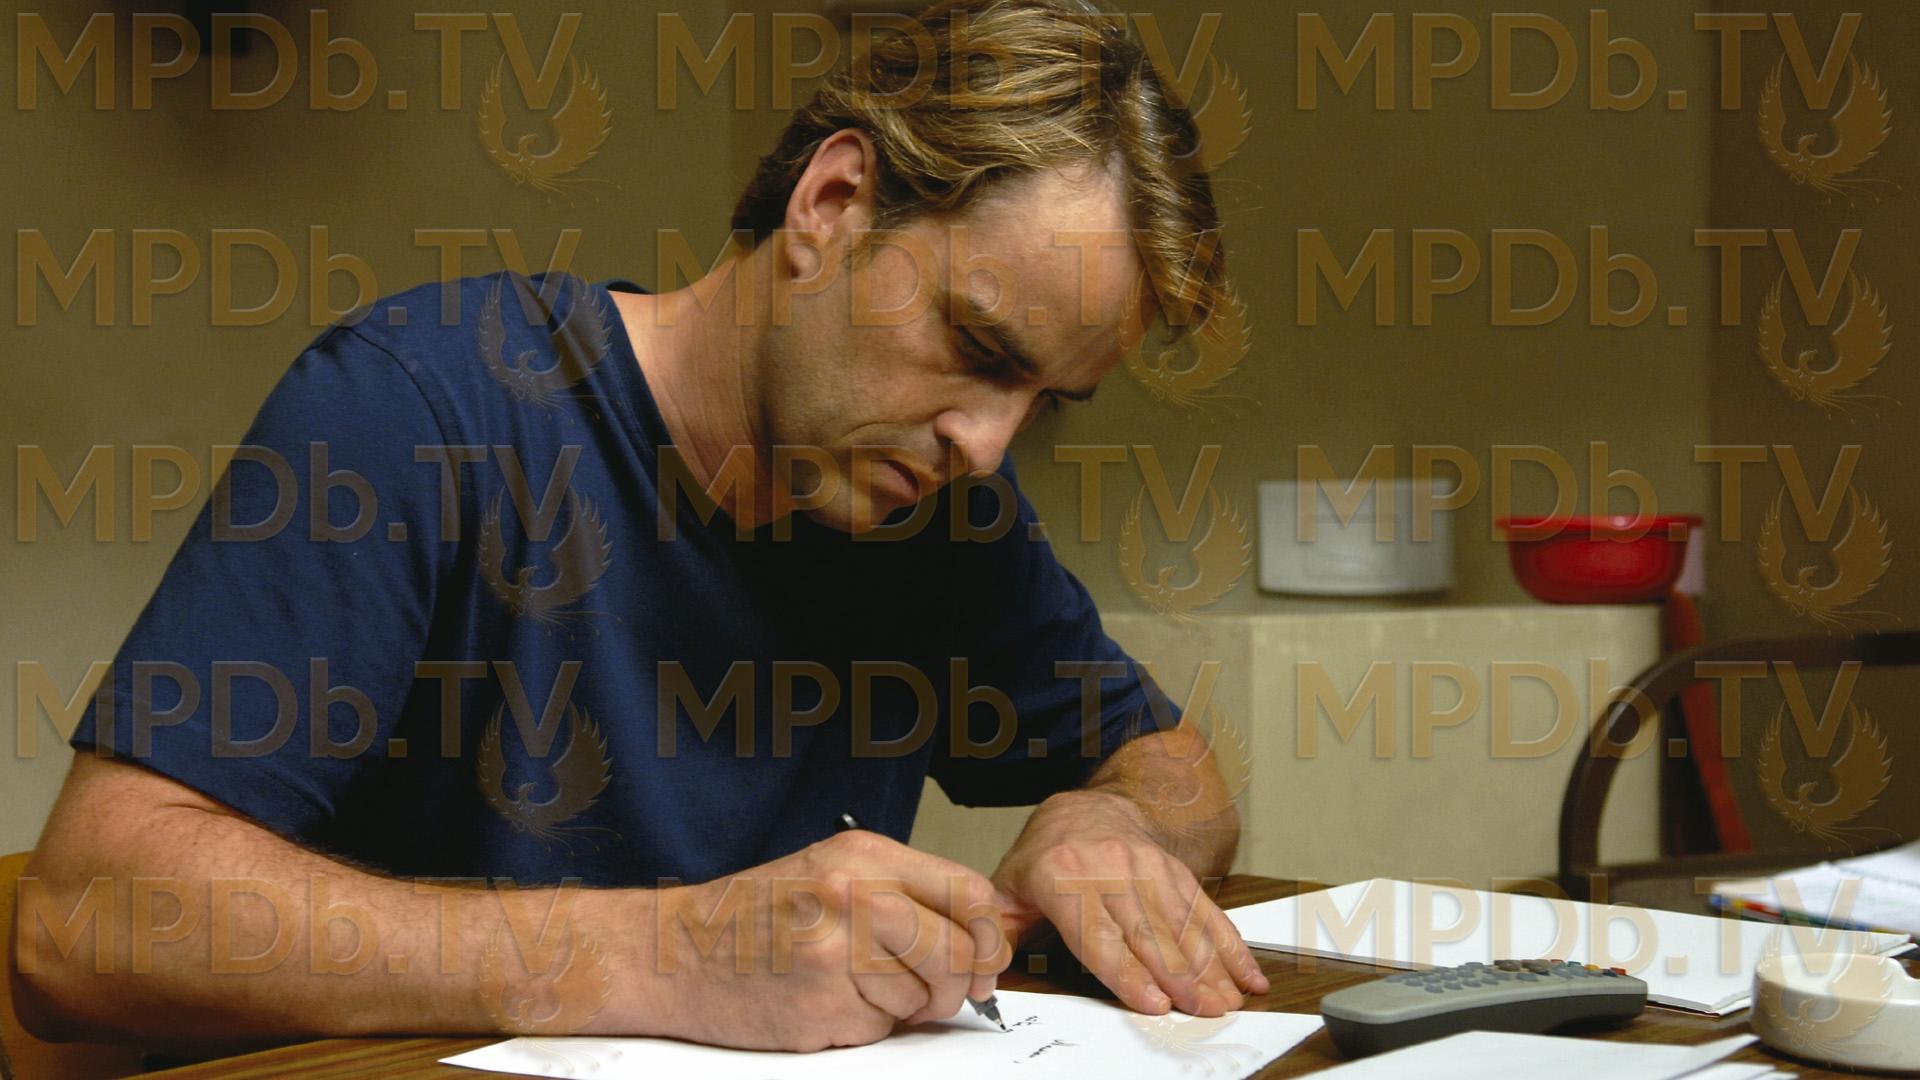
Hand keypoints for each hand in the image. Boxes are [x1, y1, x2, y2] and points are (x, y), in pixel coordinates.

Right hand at [652, 830, 1012, 1050]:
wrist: (673, 952)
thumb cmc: (755, 914)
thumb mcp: (833, 871)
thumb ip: (904, 893)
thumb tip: (980, 938)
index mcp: (863, 855)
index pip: (970, 893)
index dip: (991, 936)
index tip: (986, 958)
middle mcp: (853, 896)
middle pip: (958, 953)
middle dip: (956, 983)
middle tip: (934, 990)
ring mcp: (836, 953)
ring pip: (922, 998)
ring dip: (901, 1006)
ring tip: (853, 985)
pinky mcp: (821, 1006)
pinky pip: (879, 1028)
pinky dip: (863, 1026)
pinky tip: (825, 1002)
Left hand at [990, 789, 1268, 1016]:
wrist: (1087, 807)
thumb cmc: (1046, 857)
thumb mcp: (1008, 886)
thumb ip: (995, 930)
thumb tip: (981, 969)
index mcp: (1062, 877)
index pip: (1099, 934)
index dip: (1128, 971)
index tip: (1153, 1001)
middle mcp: (1109, 870)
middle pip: (1149, 932)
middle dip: (1178, 975)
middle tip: (1202, 1009)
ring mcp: (1148, 869)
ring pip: (1182, 922)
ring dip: (1210, 965)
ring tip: (1227, 999)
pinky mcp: (1175, 873)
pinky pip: (1206, 911)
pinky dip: (1231, 944)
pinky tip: (1247, 973)